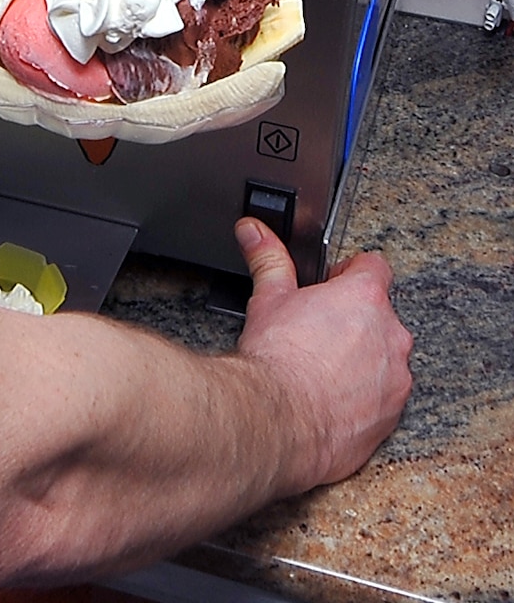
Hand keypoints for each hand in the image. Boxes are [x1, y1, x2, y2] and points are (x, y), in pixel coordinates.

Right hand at [234, 218, 413, 489]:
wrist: (280, 420)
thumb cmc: (279, 359)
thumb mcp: (267, 298)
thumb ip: (268, 259)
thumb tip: (254, 230)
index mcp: (364, 298)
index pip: (374, 266)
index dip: (349, 272)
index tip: (330, 284)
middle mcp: (391, 335)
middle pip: (381, 314)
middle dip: (354, 319)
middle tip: (317, 329)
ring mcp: (397, 378)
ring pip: (385, 356)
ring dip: (363, 357)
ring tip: (322, 367)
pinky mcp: (393, 415)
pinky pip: (385, 395)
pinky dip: (365, 394)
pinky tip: (330, 397)